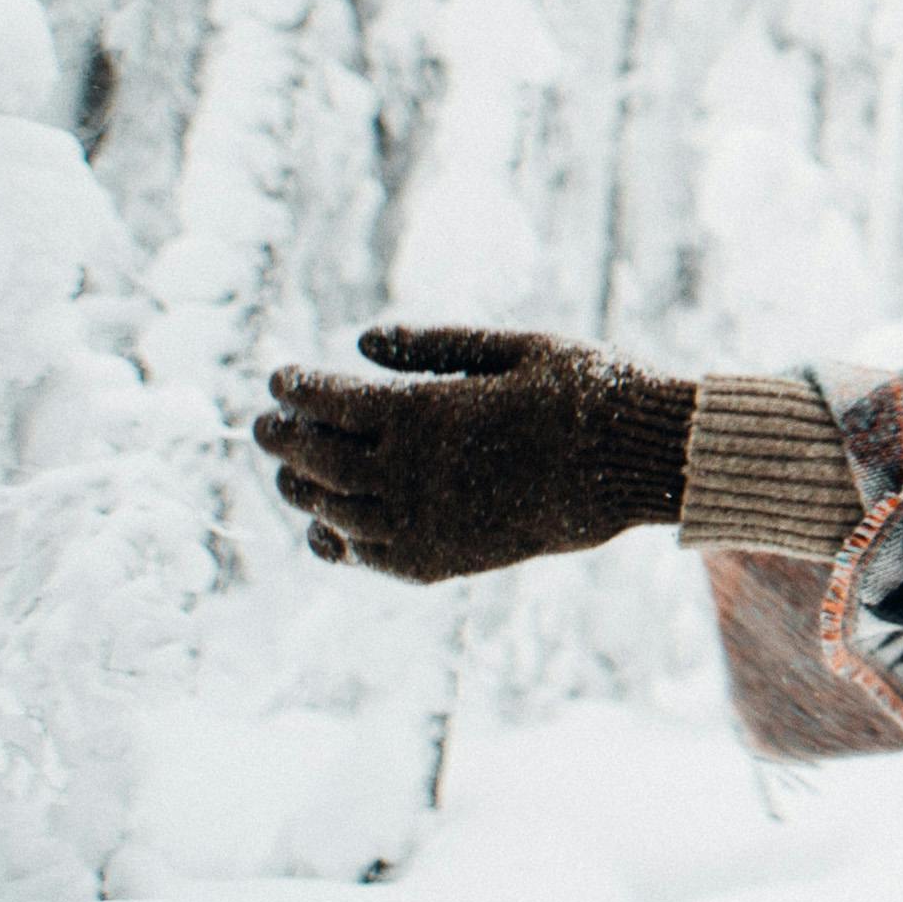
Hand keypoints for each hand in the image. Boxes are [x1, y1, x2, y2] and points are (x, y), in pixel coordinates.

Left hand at [253, 327, 699, 583]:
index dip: (294, 388)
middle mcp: (410, 472)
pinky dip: (336, 542)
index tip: (279, 377)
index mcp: (426, 412)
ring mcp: (422, 522)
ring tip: (291, 473)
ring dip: (301, 489)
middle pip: (313, 458)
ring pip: (329, 510)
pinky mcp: (441, 561)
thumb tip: (360, 341)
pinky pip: (366, 557)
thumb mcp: (515, 349)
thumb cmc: (587, 393)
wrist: (637, 465)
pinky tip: (327, 531)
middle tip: (265, 425)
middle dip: (281, 438)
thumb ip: (433, 345)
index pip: (326, 402)